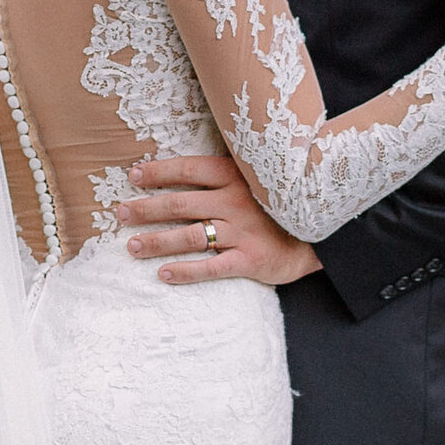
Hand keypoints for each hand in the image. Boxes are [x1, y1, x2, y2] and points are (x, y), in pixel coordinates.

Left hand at [116, 155, 322, 285]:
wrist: (324, 234)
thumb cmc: (280, 206)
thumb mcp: (257, 180)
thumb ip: (226, 175)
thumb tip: (185, 170)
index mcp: (235, 177)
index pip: (189, 170)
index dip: (158, 172)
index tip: (133, 175)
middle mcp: (235, 203)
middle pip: (180, 204)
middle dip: (145, 209)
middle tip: (120, 214)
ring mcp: (243, 232)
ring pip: (190, 236)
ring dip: (157, 242)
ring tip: (132, 247)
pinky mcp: (251, 260)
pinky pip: (212, 267)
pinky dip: (186, 272)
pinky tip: (164, 274)